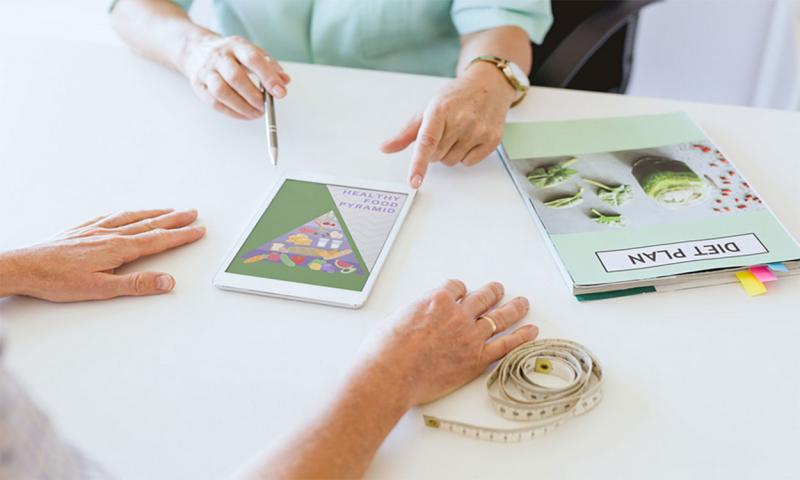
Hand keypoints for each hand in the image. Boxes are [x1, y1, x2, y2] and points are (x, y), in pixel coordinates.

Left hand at [0, 209, 204, 301]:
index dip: (181, 235)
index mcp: (119, 248)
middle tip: (193, 214)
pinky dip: (127, 213)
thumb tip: (167, 281)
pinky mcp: (82, 230)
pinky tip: (129, 213)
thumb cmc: (57, 280)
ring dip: (154, 213)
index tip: (198, 230)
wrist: (25, 267)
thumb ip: (137, 284)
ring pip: (133, 217)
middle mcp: (110, 234)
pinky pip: (112, 216)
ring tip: (169, 210)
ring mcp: (96, 229)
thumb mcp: (102, 289)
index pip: (158, 240)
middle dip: (175, 220)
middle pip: (150, 224)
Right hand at [181, 34, 289, 119]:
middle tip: (265, 106)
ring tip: (256, 113)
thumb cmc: (230, 54)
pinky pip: (215, 103)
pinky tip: (244, 114)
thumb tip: (284, 81)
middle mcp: (219, 56)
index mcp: (236, 45)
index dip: (268, 77)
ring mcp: (206, 71)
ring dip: (242, 107)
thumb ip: (270, 66)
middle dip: (254, 96)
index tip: (280, 92)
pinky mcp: (199, 86)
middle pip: (235, 77)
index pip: (253, 59)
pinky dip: (232, 113)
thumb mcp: (251, 52)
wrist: (196, 49)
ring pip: (222, 92)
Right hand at [367, 279, 536, 405]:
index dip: (460, 290)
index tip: (462, 293)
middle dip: (493, 292)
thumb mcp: (395, 320)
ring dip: (513, 308)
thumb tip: (414, 322)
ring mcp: (470, 336)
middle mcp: (457, 314)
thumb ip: (413, 317)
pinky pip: (506, 345)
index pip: (456, 287)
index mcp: (436, 300)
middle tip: (499, 289)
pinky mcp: (477, 359)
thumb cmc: (385, 351)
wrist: (390, 374)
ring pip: (499, 317)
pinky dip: (521, 337)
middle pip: (482, 297)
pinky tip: (531, 332)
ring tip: (522, 304)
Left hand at [381, 63, 516, 187]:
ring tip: (457, 133)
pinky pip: (468, 163)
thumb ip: (406, 132)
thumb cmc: (456, 97)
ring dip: (449, 153)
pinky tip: (470, 138)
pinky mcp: (492, 139)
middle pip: (436, 156)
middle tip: (444, 131)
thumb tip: (385, 148)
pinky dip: (465, 155)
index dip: (419, 164)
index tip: (414, 181)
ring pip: (451, 162)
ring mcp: (478, 130)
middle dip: (435, 149)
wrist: (489, 85)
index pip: (426, 142)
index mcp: (440, 110)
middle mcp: (461, 120)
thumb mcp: (428, 109)